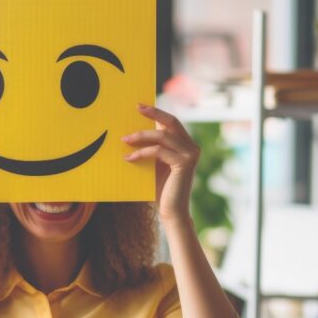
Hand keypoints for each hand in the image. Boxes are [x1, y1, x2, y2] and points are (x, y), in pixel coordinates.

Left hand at [121, 104, 198, 226]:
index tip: (140, 105)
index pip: (172, 122)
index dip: (157, 112)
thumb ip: (151, 149)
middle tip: (136, 108)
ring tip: (125, 140)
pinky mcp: (184, 163)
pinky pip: (159, 151)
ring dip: (141, 136)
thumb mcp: (154, 164)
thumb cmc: (160, 190)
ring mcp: (190, 154)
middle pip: (171, 122)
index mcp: (186, 144)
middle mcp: (192, 146)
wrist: (171, 212)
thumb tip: (132, 133)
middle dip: (153, 113)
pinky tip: (130, 157)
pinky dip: (143, 152)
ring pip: (163, 136)